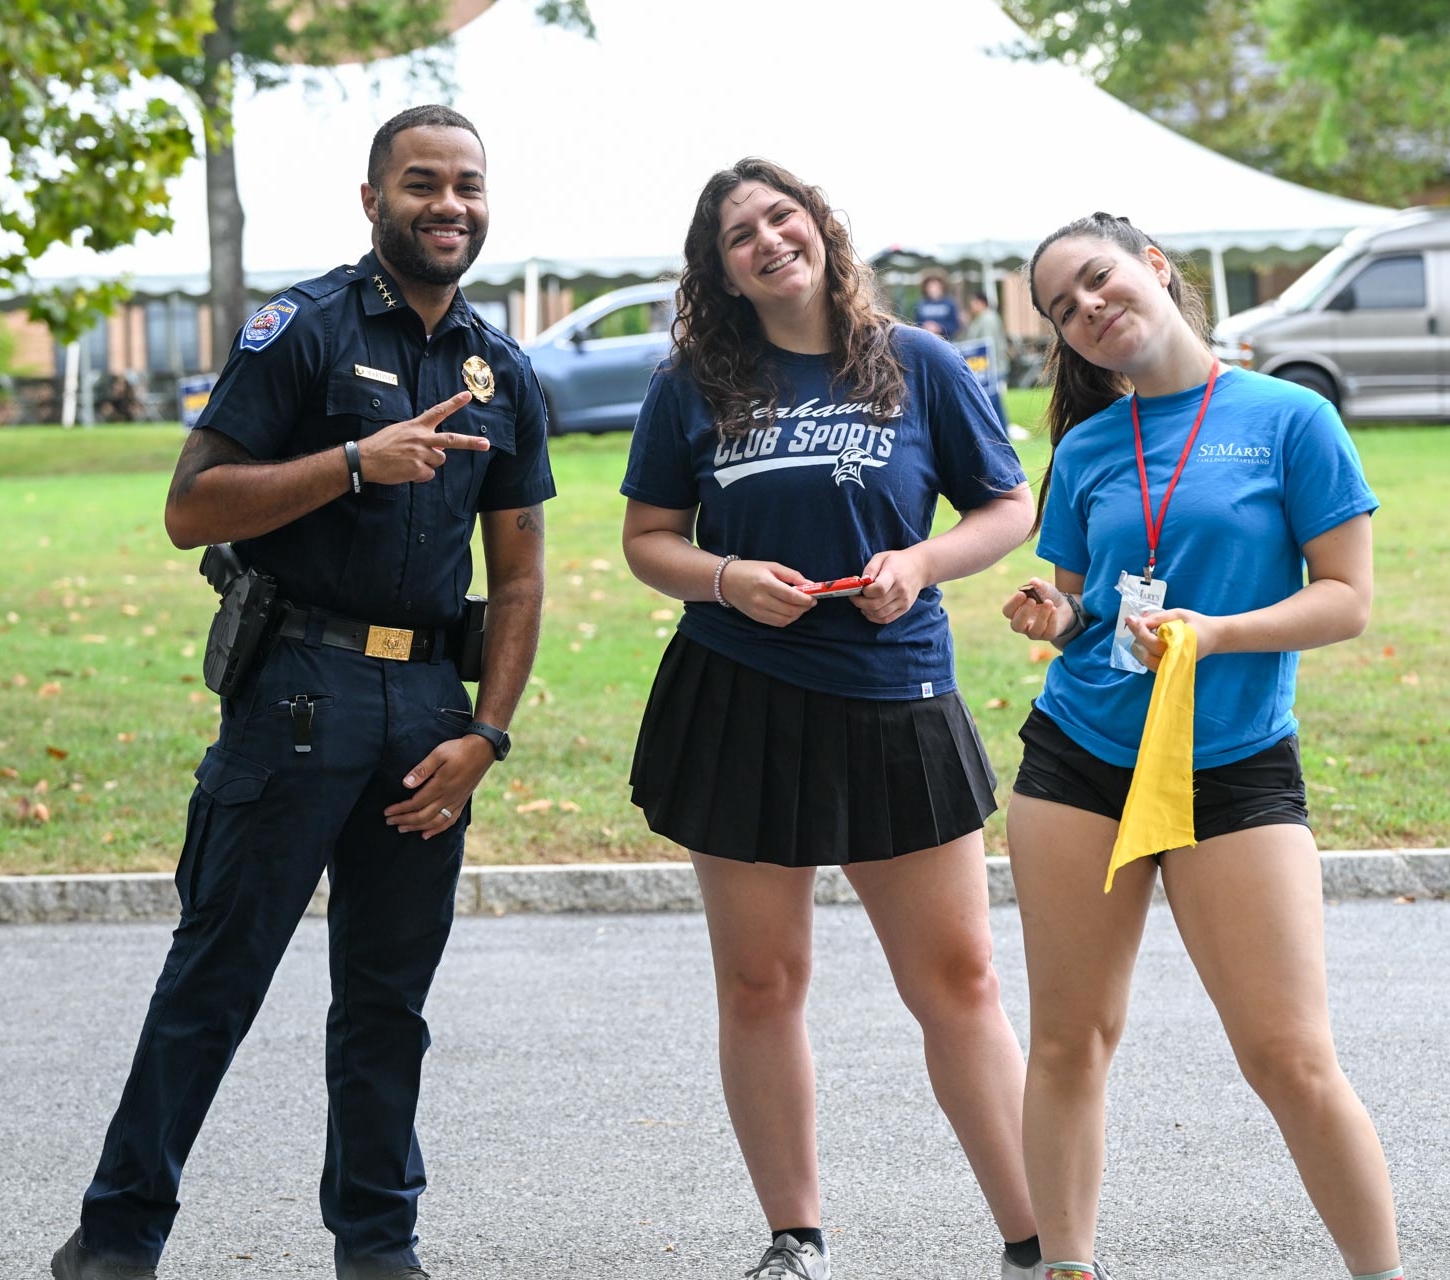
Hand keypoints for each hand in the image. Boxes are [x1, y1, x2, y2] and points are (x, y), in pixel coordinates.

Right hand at [356, 391, 488, 485]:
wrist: (365, 459)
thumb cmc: (381, 445)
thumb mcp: (400, 431)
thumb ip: (420, 436)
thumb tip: (438, 449)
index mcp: (416, 426)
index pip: (438, 411)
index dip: (454, 403)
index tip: (467, 395)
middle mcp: (421, 438)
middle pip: (451, 440)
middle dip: (471, 442)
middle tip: (486, 444)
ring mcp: (421, 454)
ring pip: (439, 460)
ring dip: (429, 464)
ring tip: (410, 462)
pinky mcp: (418, 469)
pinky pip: (428, 475)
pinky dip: (420, 476)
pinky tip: (406, 472)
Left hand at [384, 734, 493, 838]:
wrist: (483, 750)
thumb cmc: (458, 750)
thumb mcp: (438, 754)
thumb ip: (422, 770)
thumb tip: (405, 784)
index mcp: (440, 786)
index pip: (415, 803)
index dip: (400, 809)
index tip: (387, 812)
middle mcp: (448, 797)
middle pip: (422, 816)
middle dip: (404, 820)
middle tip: (389, 822)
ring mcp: (456, 801)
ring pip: (434, 822)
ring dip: (417, 827)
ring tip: (403, 829)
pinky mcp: (461, 802)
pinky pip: (449, 821)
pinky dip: (437, 830)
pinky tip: (427, 834)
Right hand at [718, 559, 817, 627]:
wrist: (725, 581)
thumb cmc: (750, 570)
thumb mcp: (771, 566)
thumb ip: (792, 575)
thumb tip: (810, 584)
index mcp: (765, 583)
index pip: (791, 596)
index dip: (806, 599)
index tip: (814, 598)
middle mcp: (761, 599)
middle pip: (790, 610)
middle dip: (804, 608)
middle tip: (810, 602)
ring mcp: (758, 611)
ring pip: (785, 619)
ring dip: (797, 615)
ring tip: (800, 606)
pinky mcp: (756, 618)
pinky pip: (777, 623)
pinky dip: (788, 619)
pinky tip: (790, 611)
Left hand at [853, 547, 925, 624]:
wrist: (919, 568)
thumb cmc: (897, 562)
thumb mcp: (881, 557)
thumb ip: (870, 569)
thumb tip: (861, 583)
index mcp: (894, 575)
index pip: (878, 589)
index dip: (865, 592)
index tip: (860, 588)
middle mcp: (901, 590)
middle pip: (876, 604)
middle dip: (860, 603)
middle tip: (855, 597)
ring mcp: (904, 601)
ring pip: (879, 614)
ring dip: (865, 611)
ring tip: (862, 603)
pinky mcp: (904, 609)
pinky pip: (886, 619)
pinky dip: (874, 617)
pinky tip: (869, 610)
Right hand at [1002, 577, 1069, 640]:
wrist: (1063, 606)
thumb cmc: (1047, 597)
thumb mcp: (1044, 588)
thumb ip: (1038, 584)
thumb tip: (1033, 582)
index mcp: (1016, 612)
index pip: (1008, 611)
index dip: (1013, 603)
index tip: (1022, 594)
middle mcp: (1022, 625)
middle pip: (1016, 625)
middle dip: (1023, 613)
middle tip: (1032, 600)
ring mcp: (1034, 633)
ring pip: (1034, 631)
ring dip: (1041, 616)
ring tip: (1049, 602)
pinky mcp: (1047, 636)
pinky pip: (1048, 632)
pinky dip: (1052, 620)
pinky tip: (1055, 610)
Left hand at [1124, 608, 1215, 671]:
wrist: (1214, 637)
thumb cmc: (1198, 624)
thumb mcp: (1180, 614)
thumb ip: (1160, 618)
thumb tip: (1140, 621)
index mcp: (1181, 645)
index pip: (1154, 643)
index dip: (1140, 631)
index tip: (1131, 619)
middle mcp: (1177, 659)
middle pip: (1147, 654)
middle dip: (1137, 637)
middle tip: (1134, 622)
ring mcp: (1174, 666)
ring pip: (1147, 662)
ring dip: (1139, 646)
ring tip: (1140, 631)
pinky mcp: (1170, 669)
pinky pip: (1151, 664)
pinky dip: (1144, 653)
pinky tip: (1144, 641)